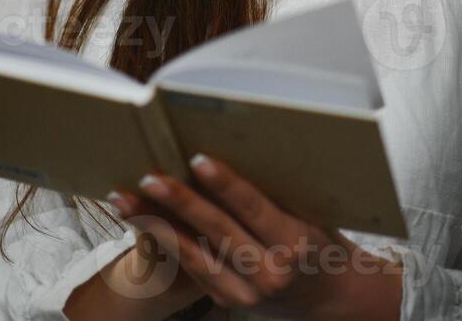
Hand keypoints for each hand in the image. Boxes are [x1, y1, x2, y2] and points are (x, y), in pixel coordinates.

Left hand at [107, 154, 403, 319]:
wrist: (334, 302)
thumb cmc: (326, 247)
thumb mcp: (311, 219)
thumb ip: (276, 199)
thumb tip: (233, 159)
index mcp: (294, 245)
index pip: (253, 209)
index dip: (225, 183)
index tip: (198, 158)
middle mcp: (270, 273)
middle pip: (217, 231)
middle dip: (179, 202)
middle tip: (149, 177)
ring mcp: (247, 294)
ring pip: (194, 255)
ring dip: (157, 225)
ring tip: (127, 200)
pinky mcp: (230, 303)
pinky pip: (193, 270)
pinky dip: (167, 245)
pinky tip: (145, 224)